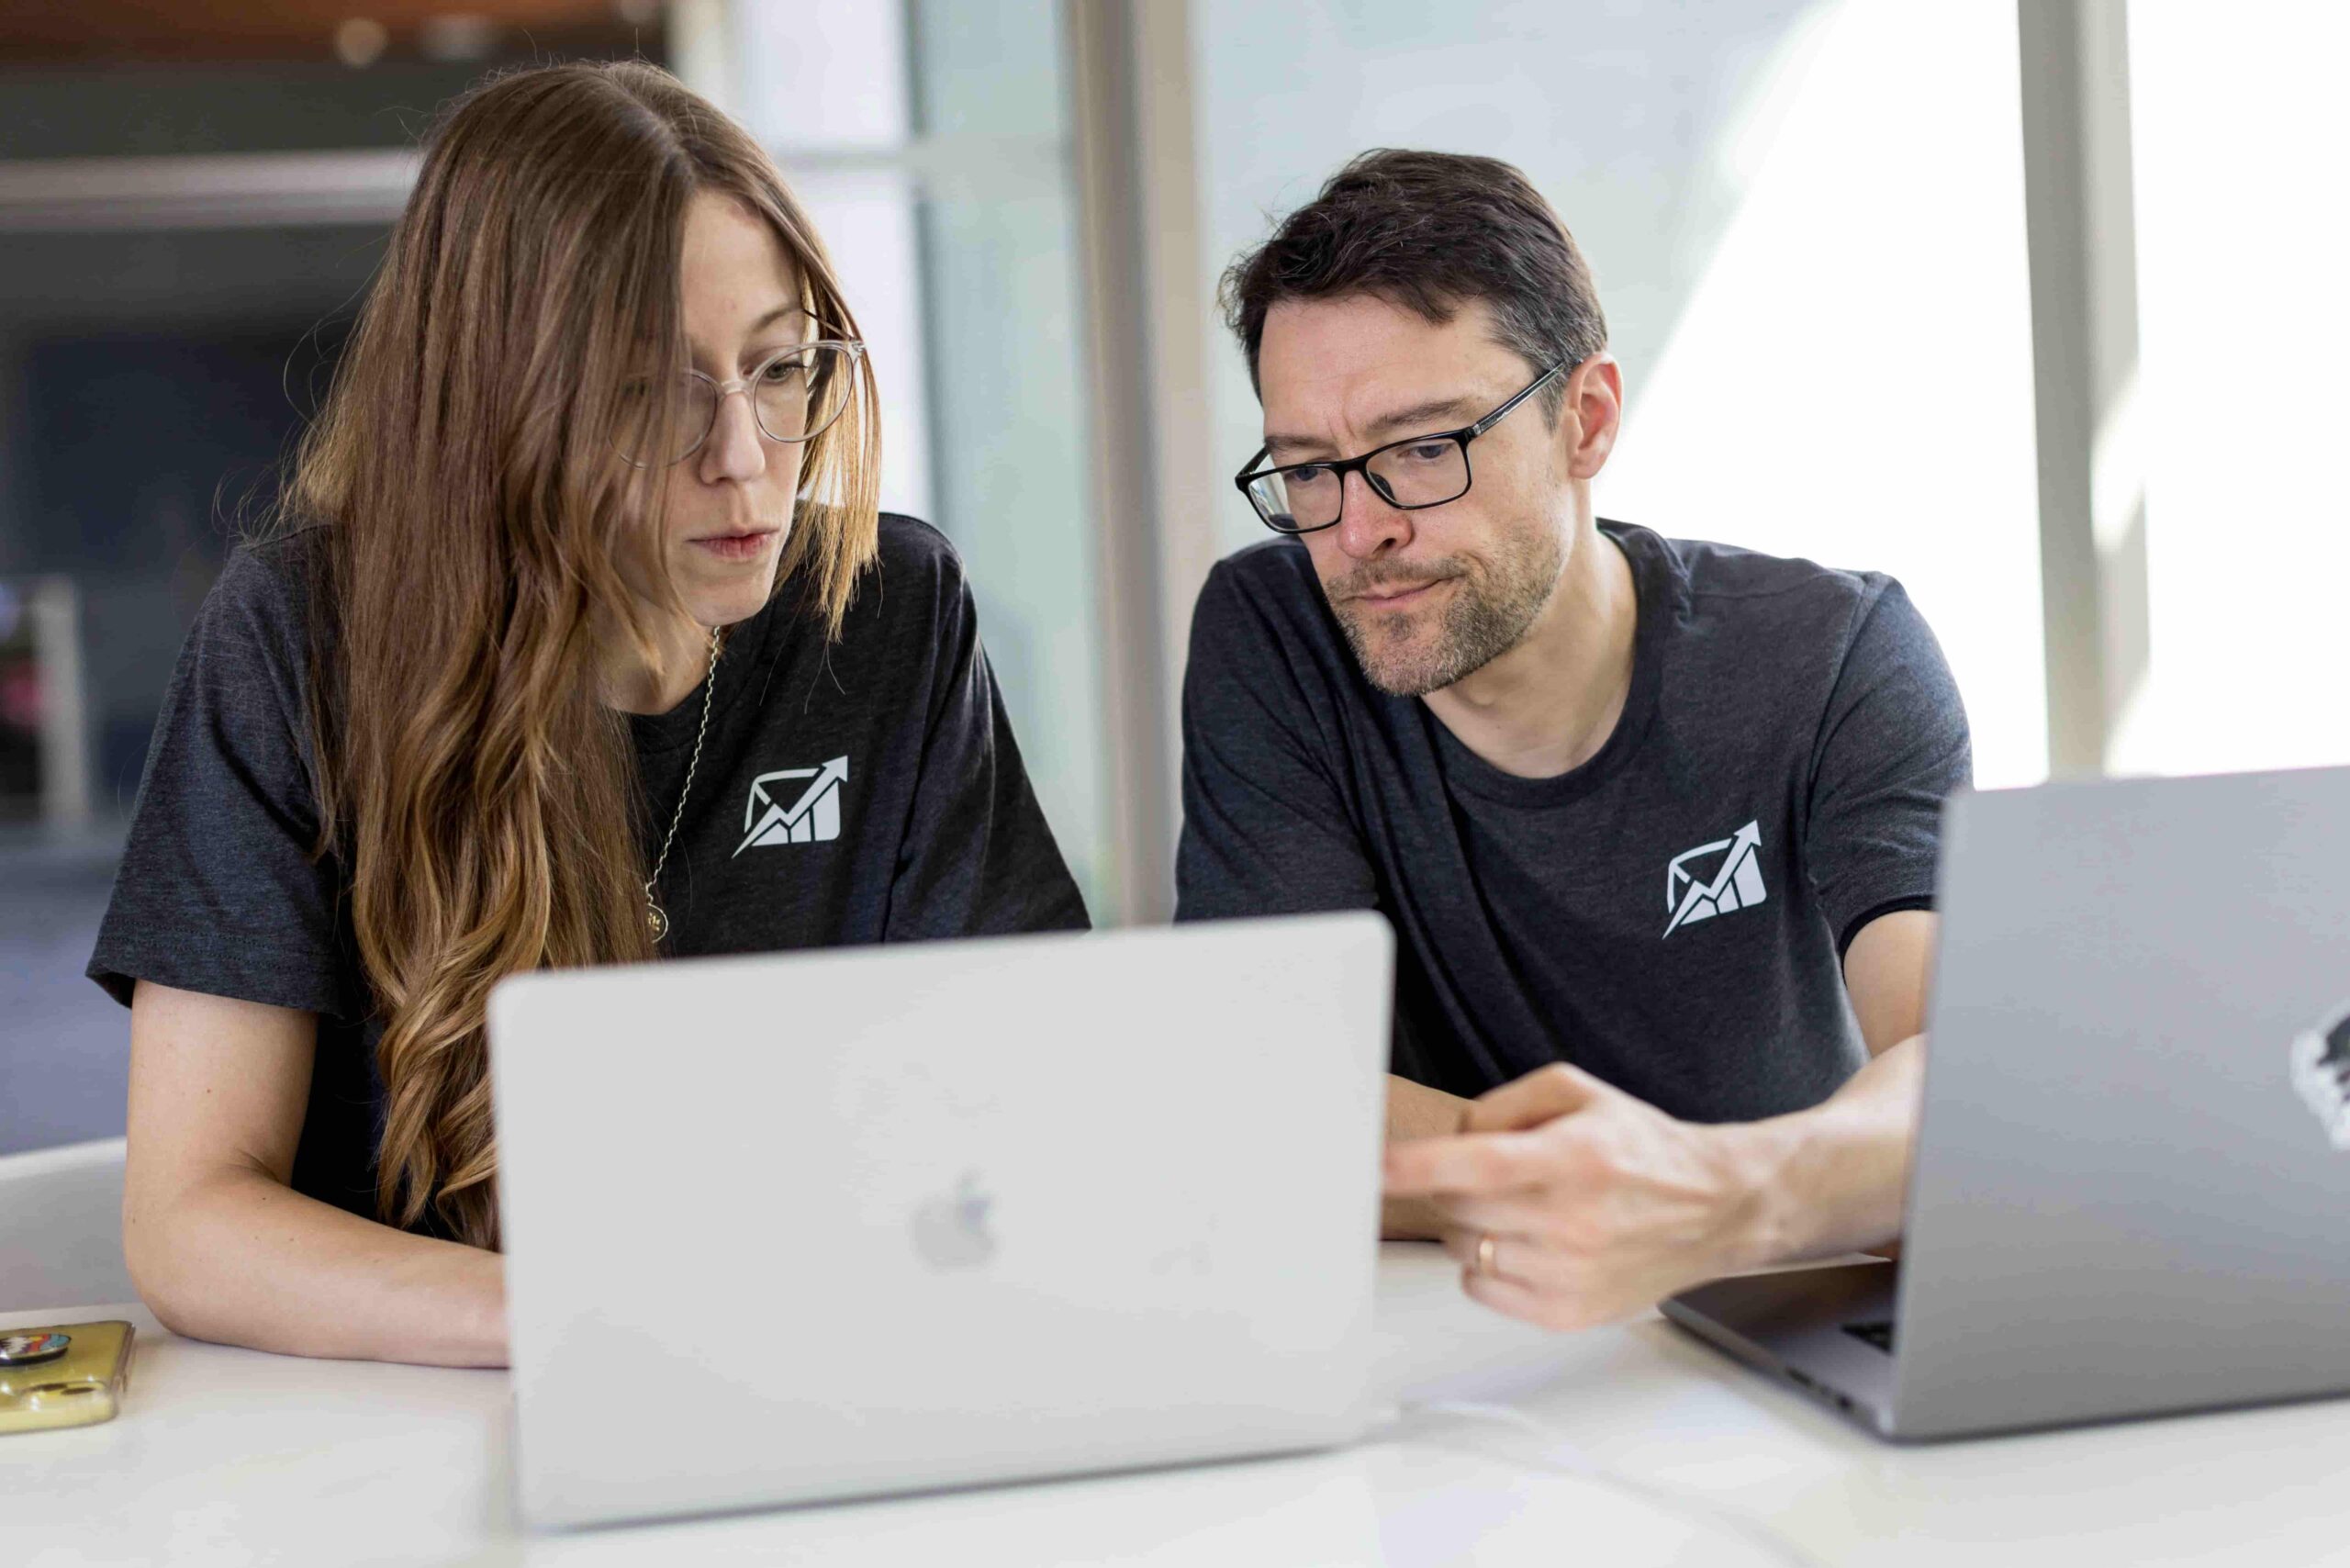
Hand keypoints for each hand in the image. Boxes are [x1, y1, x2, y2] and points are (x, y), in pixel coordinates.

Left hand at [1382, 1061, 1774, 1330]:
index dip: (1419, 1167)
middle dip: (1456, 1186)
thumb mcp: (1577, 1092)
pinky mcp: (1567, 1314)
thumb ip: (1505, 1104)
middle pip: (1458, 1208)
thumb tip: (1453, 1138)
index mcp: (1573, 1158)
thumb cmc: (1640, 1150)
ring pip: (1464, 1249)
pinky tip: (1529, 1244)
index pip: (1479, 1165)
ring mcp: (1569, 1274)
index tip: (1375, 1168)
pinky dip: (1489, 1266)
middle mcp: (1572, 1220)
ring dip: (1475, 1225)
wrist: (1713, 1209)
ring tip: (1523, 1208)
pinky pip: (1481, 1289)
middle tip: (1493, 1175)